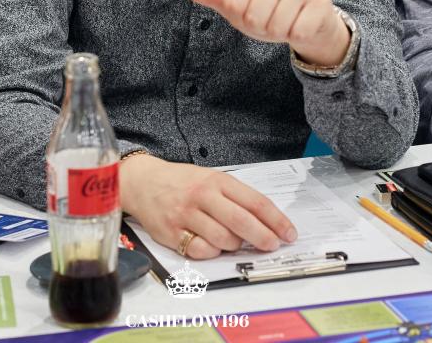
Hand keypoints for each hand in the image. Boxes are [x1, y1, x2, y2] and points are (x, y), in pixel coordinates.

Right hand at [120, 154, 296, 258]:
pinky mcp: (172, 233)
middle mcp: (202, 196)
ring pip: (223, 239)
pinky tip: (211, 245)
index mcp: (217, 180)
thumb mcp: (210, 178)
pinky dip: (211, 252)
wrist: (143, 182)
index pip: (255, 201)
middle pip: (242, 222)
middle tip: (272, 245)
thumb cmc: (182, 182)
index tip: (288, 233)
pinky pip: (200, 250)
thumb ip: (234, 196)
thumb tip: (265, 221)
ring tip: (235, 242)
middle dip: (263, 237)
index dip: (276, 220)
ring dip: (235, 245)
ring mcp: (186, 215)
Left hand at [175, 0, 349, 68]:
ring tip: (285, 21)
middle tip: (270, 19)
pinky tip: (301, 24)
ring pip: (277, 25)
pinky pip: (298, 31)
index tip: (252, 11)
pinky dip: (297, 36)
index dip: (241, 18)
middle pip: (255, 17)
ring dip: (280, 32)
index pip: (234, 6)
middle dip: (261, 27)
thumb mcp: (235, 5)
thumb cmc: (267, 12)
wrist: (307, 23)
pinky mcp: (320, 1)